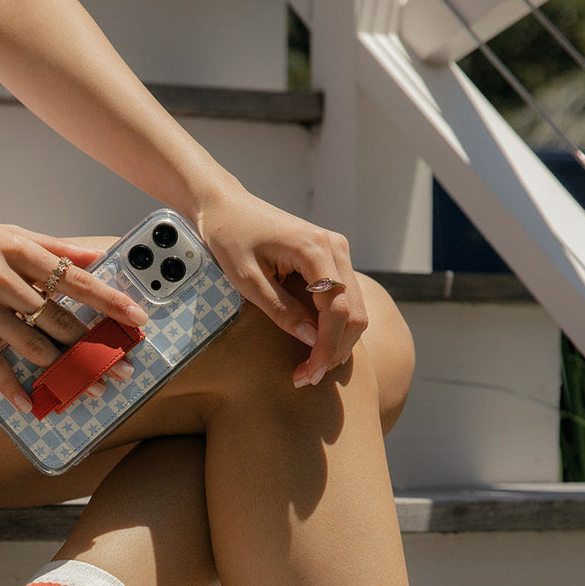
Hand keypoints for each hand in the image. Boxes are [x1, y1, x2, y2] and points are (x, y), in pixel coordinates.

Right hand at [0, 221, 146, 410]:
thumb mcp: (5, 234)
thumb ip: (53, 248)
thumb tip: (98, 256)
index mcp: (17, 247)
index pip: (74, 278)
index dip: (109, 300)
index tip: (138, 318)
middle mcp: (1, 275)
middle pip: (59, 319)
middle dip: (94, 348)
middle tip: (122, 369)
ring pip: (31, 345)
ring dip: (64, 371)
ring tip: (90, 390)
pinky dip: (13, 388)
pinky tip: (31, 406)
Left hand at [194, 190, 368, 386]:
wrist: (227, 207)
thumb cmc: (230, 238)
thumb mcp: (247, 280)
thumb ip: (280, 309)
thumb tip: (311, 339)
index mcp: (315, 248)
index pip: (338, 309)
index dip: (326, 348)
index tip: (307, 375)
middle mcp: (335, 247)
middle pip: (356, 313)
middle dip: (335, 351)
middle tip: (307, 378)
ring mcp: (338, 251)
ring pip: (357, 309)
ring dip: (338, 343)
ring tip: (310, 367)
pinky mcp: (332, 260)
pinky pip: (346, 300)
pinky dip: (336, 328)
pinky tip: (315, 346)